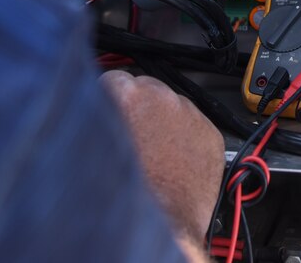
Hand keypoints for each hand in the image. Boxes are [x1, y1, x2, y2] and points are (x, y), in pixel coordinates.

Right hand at [101, 71, 224, 246]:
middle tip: (133, 133)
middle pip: (146, 88)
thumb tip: (89, 109)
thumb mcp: (93, 147)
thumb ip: (94, 120)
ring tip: (155, 150)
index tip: (111, 107)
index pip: (114, 78)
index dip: (110, 96)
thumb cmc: (126, 191)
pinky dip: (186, 137)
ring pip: (172, 105)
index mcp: (127, 96)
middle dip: (139, 106)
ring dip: (163, 120)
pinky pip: (195, 125)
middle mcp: (162, 98)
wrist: (160, 222)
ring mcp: (190, 114)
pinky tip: (174, 159)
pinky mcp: (210, 132)